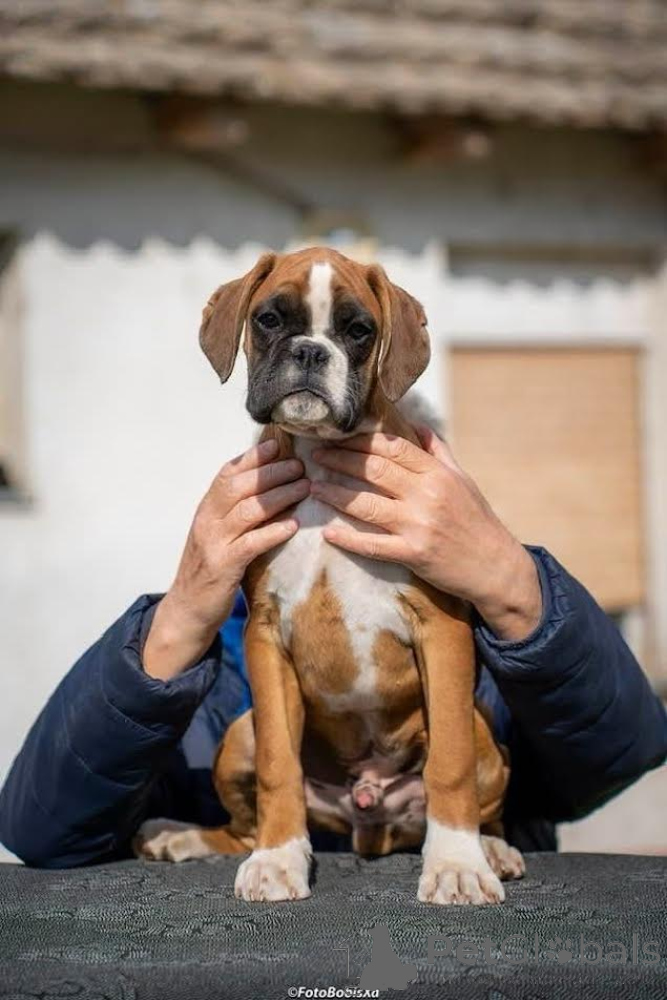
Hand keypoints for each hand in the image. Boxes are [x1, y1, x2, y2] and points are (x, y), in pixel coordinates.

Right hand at [143, 439, 307, 678]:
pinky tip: (294, 524)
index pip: (227, 473)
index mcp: (206, 509)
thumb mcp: (219, 533)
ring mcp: (214, 543)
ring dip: (279, 495)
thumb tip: (269, 487)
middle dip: (271, 472)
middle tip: (299, 466)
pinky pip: (252, 543)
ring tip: (304, 487)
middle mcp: (207, 521)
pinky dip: (274, 531)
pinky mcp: (224, 566)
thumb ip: (236, 511)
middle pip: (239, 486)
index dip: (252, 456)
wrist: (187, 610)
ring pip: (248, 509)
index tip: (277, 446)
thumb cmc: (210, 569)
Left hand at [310, 427, 541, 640]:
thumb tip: (416, 425)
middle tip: (315, 457)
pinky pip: (372, 545)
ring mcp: (419, 525)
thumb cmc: (477, 520)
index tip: (336, 436)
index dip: (360, 440)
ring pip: (366, 504)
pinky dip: (348, 539)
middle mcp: (427, 495)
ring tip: (313, 488)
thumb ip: (438, 452)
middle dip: (339, 460)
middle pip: (374, 470)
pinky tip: (328, 533)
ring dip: (334, 494)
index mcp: (438, 474)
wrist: (496, 567)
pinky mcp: (413, 554)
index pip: (392, 447)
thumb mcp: (462, 480)